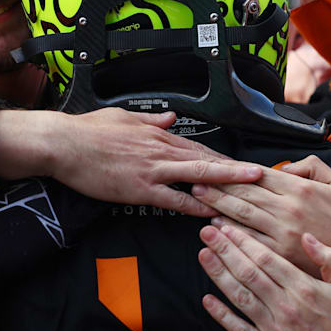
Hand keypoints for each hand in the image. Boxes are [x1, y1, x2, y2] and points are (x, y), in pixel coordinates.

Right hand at [0, 108, 261, 215]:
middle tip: (266, 178)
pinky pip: (172, 199)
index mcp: (159, 135)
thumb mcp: (124, 117)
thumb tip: (171, 118)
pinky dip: (193, 206)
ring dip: (226, 183)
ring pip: (198, 177)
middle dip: (238, 170)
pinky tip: (211, 213)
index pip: (201, 149)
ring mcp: (152, 170)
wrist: (64, 143)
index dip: (226, 160)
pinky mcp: (138, 189)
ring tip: (252, 190)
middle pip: (208, 161)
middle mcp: (161, 150)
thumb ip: (151, 119)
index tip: (246, 167)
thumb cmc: (90, 131)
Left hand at [191, 155, 330, 302]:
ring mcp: (283, 237)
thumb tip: (283, 167)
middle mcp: (288, 211)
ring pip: (242, 219)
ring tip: (199, 202)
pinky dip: (230, 236)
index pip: (259, 176)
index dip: (235, 171)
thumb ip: (311, 167)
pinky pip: (249, 245)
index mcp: (301, 190)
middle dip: (217, 188)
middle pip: (244, 196)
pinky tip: (216, 231)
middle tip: (196, 181)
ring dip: (217, 209)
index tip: (217, 167)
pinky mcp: (281, 258)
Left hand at [199, 223, 330, 330]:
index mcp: (304, 288)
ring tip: (203, 255)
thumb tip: (307, 237)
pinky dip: (221, 315)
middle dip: (225, 250)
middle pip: (248, 272)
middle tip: (207, 233)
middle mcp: (286, 307)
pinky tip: (207, 300)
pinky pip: (239, 330)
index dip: (243, 241)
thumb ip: (329, 259)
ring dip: (219, 274)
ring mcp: (275, 330)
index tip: (227, 228)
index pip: (266, 258)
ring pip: (240, 296)